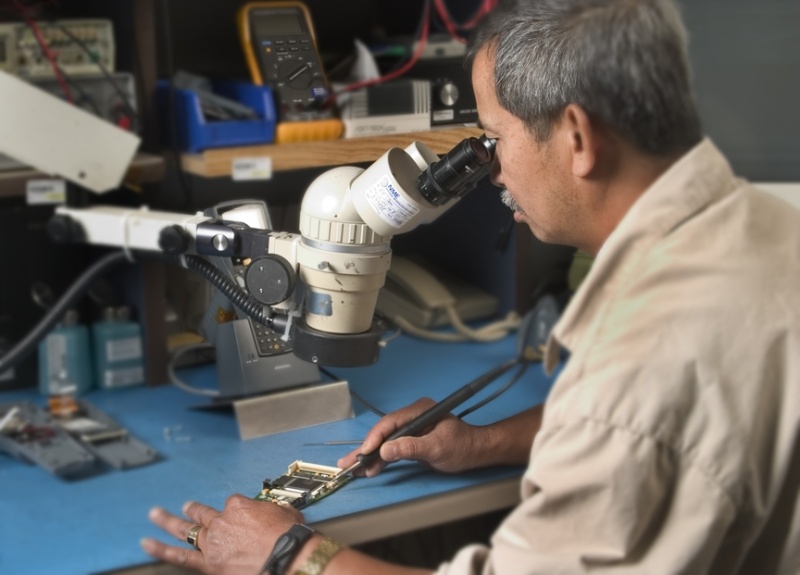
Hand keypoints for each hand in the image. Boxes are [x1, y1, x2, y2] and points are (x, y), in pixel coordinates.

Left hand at [141, 494, 302, 574]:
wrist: (287, 558)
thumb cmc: (290, 537)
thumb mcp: (286, 514)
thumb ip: (274, 512)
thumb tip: (278, 512)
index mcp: (241, 506)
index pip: (232, 505)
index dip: (236, 512)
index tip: (241, 517)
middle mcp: (222, 521)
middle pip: (203, 513)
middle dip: (193, 509)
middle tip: (185, 506)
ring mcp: (213, 542)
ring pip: (186, 530)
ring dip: (167, 521)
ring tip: (155, 514)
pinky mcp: (208, 563)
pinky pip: (180, 556)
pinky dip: (162, 550)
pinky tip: (147, 543)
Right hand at [337, 397, 485, 476]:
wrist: (477, 452)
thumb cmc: (463, 446)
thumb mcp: (437, 448)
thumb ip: (411, 448)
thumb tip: (386, 450)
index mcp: (419, 410)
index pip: (391, 422)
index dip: (375, 438)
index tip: (365, 452)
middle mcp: (413, 416)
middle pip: (384, 431)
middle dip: (367, 448)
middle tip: (348, 462)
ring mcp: (412, 428)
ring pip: (386, 441)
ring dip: (371, 456)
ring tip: (355, 469)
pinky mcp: (412, 439)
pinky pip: (393, 448)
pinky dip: (382, 459)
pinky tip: (371, 469)